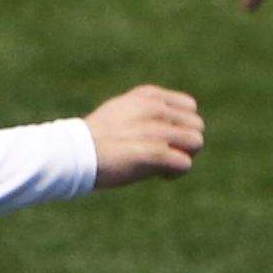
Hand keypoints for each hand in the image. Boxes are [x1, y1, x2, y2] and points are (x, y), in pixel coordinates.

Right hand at [83, 86, 203, 187]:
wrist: (76, 153)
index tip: (166, 139)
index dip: (182, 126)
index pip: (190, 107)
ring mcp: (156, 130)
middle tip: (166, 155)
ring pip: (196, 142)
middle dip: (186, 143)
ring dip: (185, 156)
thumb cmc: (97, 137)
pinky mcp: (155, 153)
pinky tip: (160, 176)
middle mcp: (155, 109)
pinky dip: (176, 173)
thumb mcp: (122, 109)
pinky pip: (185, 163)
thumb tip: (170, 123)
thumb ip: (146, 110)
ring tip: (165, 165)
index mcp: (148, 96)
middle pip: (196, 125)